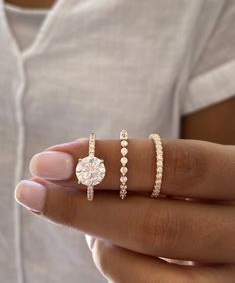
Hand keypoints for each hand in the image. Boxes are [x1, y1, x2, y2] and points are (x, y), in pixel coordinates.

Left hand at [15, 138, 234, 281]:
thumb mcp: (188, 172)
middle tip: (34, 190)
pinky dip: (115, 264)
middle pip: (158, 224)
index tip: (52, 158)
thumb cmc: (203, 189)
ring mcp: (234, 272)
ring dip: (99, 240)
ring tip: (83, 216)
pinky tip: (105, 243)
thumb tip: (72, 170)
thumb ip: (147, 171)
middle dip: (84, 207)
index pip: (175, 163)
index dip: (109, 160)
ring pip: (152, 267)